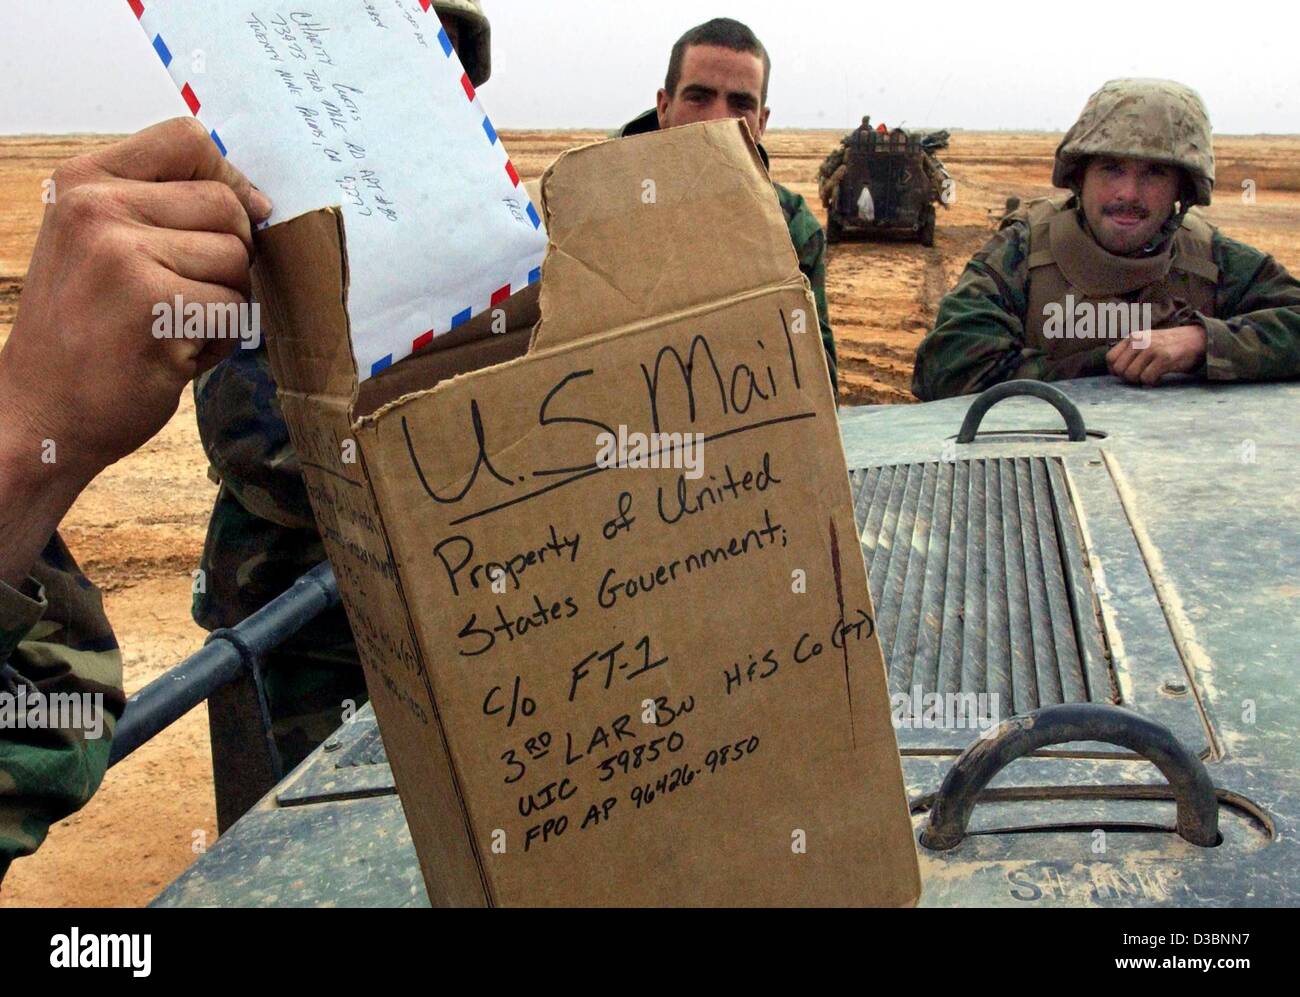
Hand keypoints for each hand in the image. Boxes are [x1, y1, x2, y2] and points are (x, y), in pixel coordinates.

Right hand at [0, 118, 271, 585]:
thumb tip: (260, 201)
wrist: (41, 415)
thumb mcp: (104, 247)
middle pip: (228, 205)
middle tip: (191, 300)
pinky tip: (175, 356)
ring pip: (237, 260)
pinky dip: (221, 343)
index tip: (239, 217)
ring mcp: (121, 251)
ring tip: (175, 329)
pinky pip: (235, 310)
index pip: (188, 140)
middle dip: (232, 259)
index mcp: (85, 181)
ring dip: (226, 305)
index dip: (230, 179)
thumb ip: (163, 211)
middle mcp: (97, 206)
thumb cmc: (87, 334)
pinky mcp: (151, 302)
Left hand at [1106, 324, 1206, 385]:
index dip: (1115, 371)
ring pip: (1131, 375)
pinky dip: (1151, 382)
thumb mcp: (1146, 341)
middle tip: (1141, 376)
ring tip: (1151, 375)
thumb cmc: (1169, 345)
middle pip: (1119, 369)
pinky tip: (1159, 376)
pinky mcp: (1163, 357)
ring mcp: (1151, 348)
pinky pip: (1146, 379)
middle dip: (1128, 378)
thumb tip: (1114, 372)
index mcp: (1133, 337)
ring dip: (1140, 381)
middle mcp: (1139, 340)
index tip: (1126, 374)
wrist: (1197, 339)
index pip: (1110, 359)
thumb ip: (1130, 352)